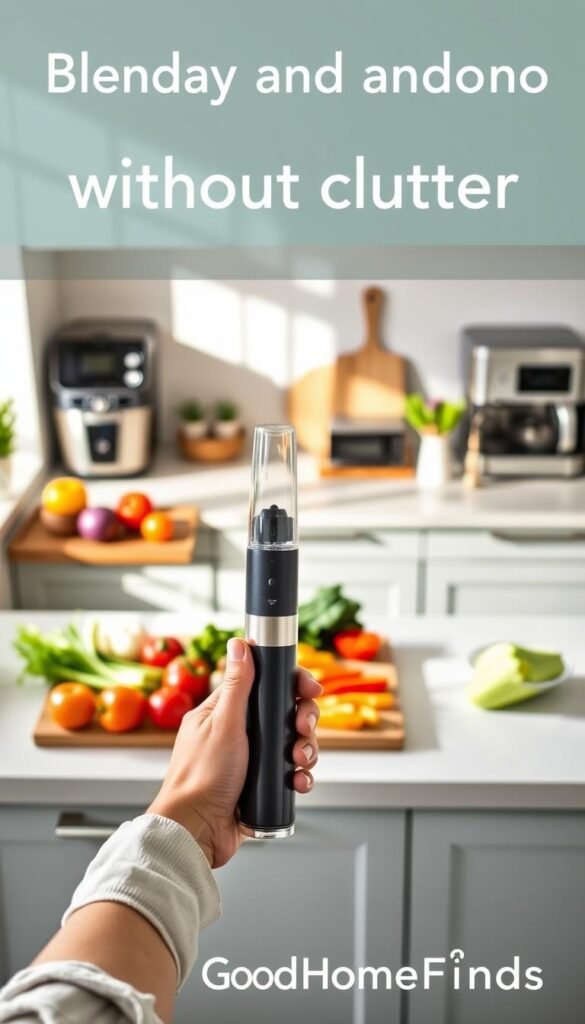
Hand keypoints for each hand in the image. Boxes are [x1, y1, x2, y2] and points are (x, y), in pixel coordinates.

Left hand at [148, 638, 320, 867]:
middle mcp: (239, 733)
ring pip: (292, 744)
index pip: (265, 684)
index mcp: (225, 712)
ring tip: (301, 761)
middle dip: (303, 721)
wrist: (197, 831)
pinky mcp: (261, 786)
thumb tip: (239, 644)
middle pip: (285, 714)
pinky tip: (299, 782)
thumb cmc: (201, 778)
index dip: (290, 684)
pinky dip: (300, 777)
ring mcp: (251, 760)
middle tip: (304, 730)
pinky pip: (290, 774)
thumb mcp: (224, 724)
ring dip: (305, 750)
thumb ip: (237, 685)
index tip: (309, 689)